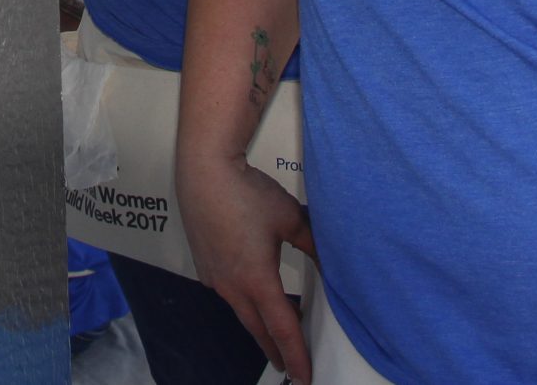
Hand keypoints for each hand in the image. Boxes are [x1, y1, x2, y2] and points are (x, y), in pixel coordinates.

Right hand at [180, 157, 315, 379]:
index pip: (283, 329)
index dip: (296, 355)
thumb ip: (313, 244)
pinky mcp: (204, 266)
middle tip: (291, 368)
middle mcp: (233, 287)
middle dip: (276, 351)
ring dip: (260, 326)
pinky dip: (244, 303)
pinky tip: (252, 294)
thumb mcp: (290, 218)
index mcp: (257, 280)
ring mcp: (215, 278)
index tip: (304, 378)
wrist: (204, 172)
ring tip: (275, 336)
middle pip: (259, 329)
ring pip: (242, 312)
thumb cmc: (248, 194)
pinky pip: (228, 294)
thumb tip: (332, 262)